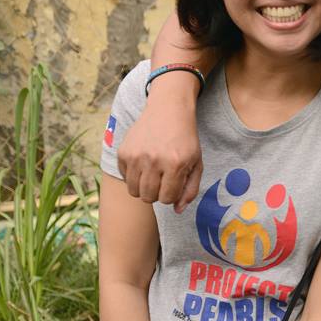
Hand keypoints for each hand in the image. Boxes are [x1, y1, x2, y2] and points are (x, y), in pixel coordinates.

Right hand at [117, 73, 202, 211]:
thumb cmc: (185, 139)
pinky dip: (133, 177)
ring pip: (134, 191)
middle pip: (148, 197)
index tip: (174, 185)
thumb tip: (177, 210)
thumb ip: (190, 189)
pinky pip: (125, 178)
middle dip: (156, 194)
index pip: (167, 198)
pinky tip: (143, 164)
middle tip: (163, 181)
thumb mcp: (197, 163)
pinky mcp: (123, 152)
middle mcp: (153, 161)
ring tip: (153, 175)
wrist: (168, 110)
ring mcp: (136, 156)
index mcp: (175, 164)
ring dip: (144, 188)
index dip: (171, 196)